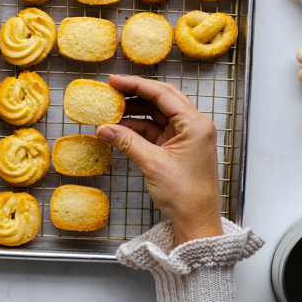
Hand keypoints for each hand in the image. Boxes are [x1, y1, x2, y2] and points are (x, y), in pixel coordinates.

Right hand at [95, 75, 222, 246]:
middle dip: (135, 94)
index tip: (114, 80)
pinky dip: (138, 129)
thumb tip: (104, 128)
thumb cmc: (186, 195)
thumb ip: (127, 142)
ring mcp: (186, 136)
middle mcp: (194, 125)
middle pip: (161, 99)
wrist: (197, 221)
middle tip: (111, 90)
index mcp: (195, 124)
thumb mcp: (152, 164)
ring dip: (135, 113)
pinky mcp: (178, 148)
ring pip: (157, 114)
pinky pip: (155, 130)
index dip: (136, 85)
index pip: (162, 94)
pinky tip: (119, 130)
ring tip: (111, 112)